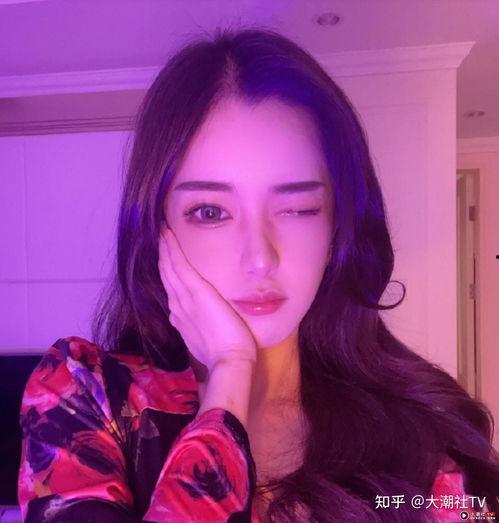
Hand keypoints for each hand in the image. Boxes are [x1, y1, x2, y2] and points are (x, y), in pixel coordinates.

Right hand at [158, 223, 256, 375]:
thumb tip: (197, 322)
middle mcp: (177, 306)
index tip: (165, 257)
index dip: (167, 272)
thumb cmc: (226, 354)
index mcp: (181, 317)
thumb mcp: (207, 340)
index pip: (172, 289)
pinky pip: (178, 264)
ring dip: (164, 248)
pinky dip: (170, 247)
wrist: (229, 361)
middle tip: (159, 236)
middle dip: (162, 256)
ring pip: (168, 267)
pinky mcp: (194, 290)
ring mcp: (183, 298)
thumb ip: (201, 328)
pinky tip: (166, 232)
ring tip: (160, 231)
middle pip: (166, 275)